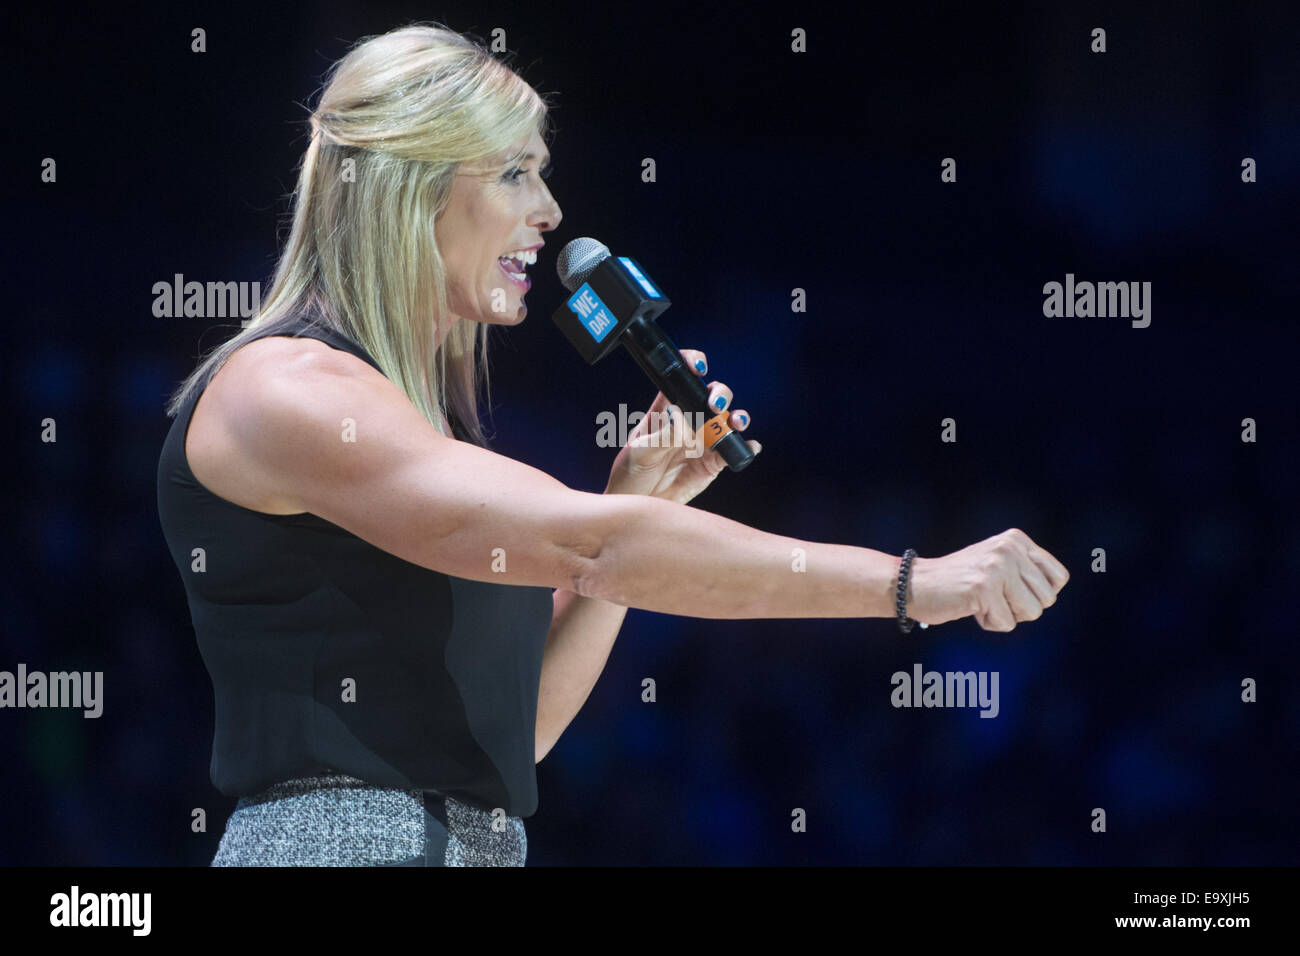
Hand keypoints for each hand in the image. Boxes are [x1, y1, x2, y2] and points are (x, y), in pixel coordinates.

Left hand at [603, 348, 760, 504]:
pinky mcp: (713, 462)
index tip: (699, 367)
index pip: (681, 380)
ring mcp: (702, 440)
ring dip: (736, 418)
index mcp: (665, 409)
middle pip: (711, 396)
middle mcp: (688, 420)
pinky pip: (733, 451)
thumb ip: (661, 435)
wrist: (638, 504)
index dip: (693, 366)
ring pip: (727, 421)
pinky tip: (749, 446)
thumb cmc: (630, 474)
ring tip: (736, 423)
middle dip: (720, 394)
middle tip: (714, 405)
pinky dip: (745, 447)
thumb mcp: (640, 453)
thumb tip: (680, 416)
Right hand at [907, 528, 1069, 631]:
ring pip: (1031, 612)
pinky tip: (971, 607)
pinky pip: (1006, 623)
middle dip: (1021, 607)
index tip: (1013, 592)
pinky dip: (989, 623)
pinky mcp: (983, 588)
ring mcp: (996, 567)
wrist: (915, 584)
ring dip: (1007, 615)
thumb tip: (1053, 591)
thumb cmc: (959, 581)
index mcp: (1016, 540)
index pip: (1058, 578)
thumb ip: (1025, 570)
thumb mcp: (997, 562)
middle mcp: (1009, 548)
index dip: (1039, 595)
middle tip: (994, 598)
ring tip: (983, 602)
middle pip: (1046, 599)